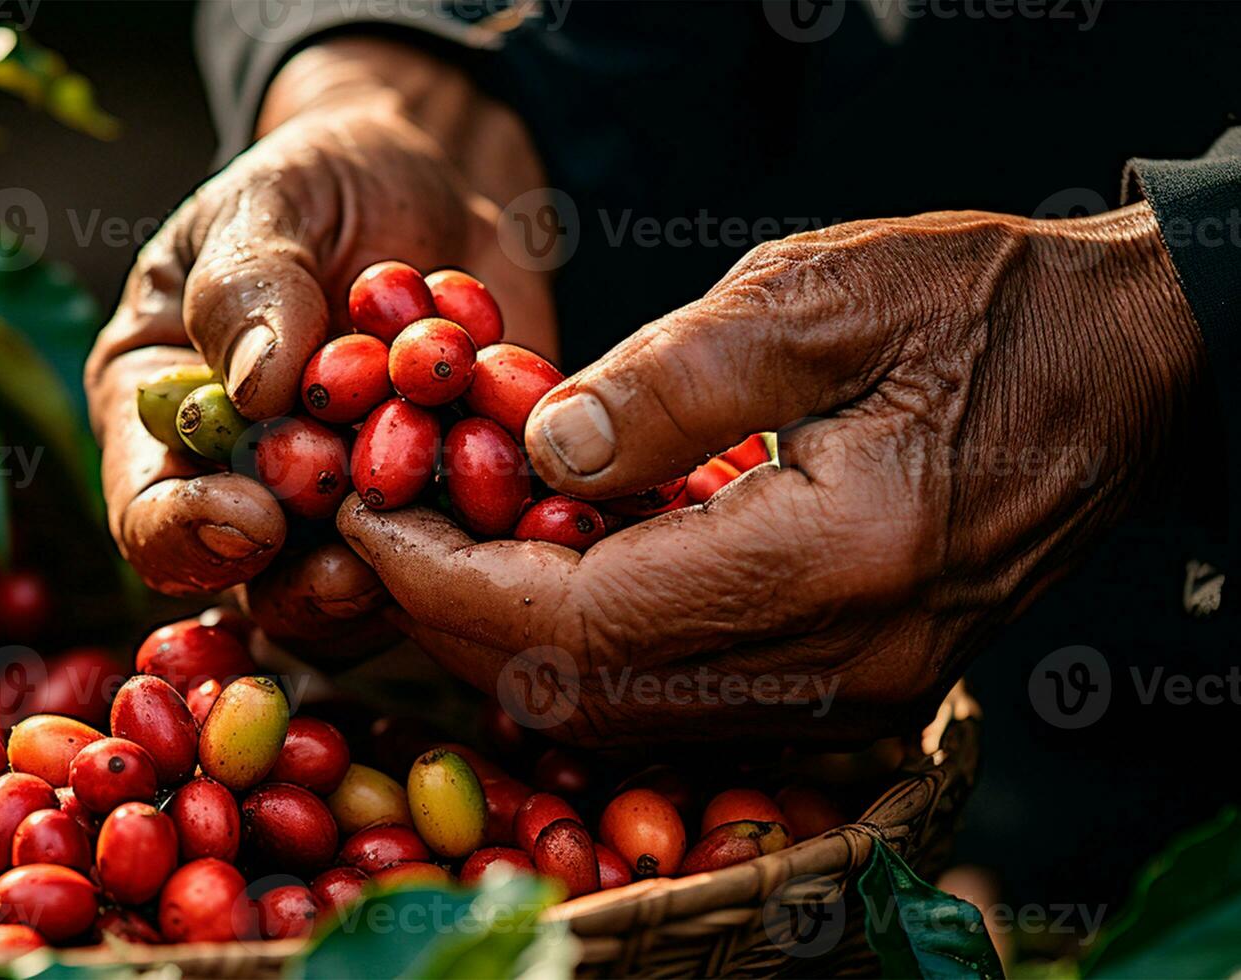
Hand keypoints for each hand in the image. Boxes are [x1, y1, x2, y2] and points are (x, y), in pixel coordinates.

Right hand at [85, 38, 554, 616]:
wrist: (433, 176)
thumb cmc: (319, 178)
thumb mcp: (268, 202)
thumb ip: (248, 284)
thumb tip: (256, 385)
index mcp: (164, 418)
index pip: (149, 510)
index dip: (189, 533)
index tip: (252, 515)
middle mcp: (247, 483)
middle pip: (254, 579)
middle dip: (305, 580)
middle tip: (357, 560)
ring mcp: (347, 507)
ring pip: (362, 587)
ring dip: (408, 573)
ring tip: (455, 533)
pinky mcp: (440, 507)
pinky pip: (464, 550)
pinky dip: (500, 536)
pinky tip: (540, 512)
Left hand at [340, 203, 1200, 745]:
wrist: (1124, 372)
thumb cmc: (982, 309)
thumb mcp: (821, 297)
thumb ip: (672, 382)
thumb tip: (538, 450)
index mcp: (835, 562)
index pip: (579, 622)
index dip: (446, 579)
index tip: (358, 512)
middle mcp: (842, 663)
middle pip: (584, 693)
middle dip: (452, 618)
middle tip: (376, 526)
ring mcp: (852, 694)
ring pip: (621, 715)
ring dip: (507, 642)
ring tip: (436, 541)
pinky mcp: (851, 688)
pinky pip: (675, 701)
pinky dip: (582, 649)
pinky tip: (542, 571)